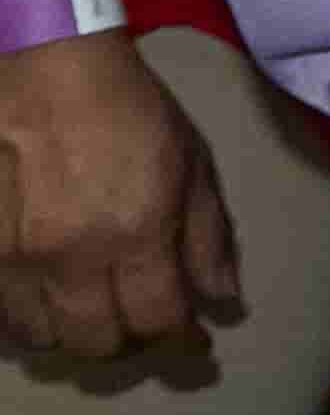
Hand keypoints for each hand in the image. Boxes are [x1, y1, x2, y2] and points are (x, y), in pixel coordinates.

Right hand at [0, 31, 246, 365]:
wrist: (46, 70)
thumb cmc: (130, 111)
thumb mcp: (193, 164)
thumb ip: (208, 238)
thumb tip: (222, 301)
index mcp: (135, 234)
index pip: (157, 321)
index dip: (179, 339)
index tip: (191, 339)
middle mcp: (70, 257)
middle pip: (95, 343)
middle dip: (126, 344)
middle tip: (138, 325)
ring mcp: (15, 257)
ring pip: (40, 337)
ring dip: (71, 336)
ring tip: (91, 316)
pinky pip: (1, 312)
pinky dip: (27, 319)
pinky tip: (47, 300)